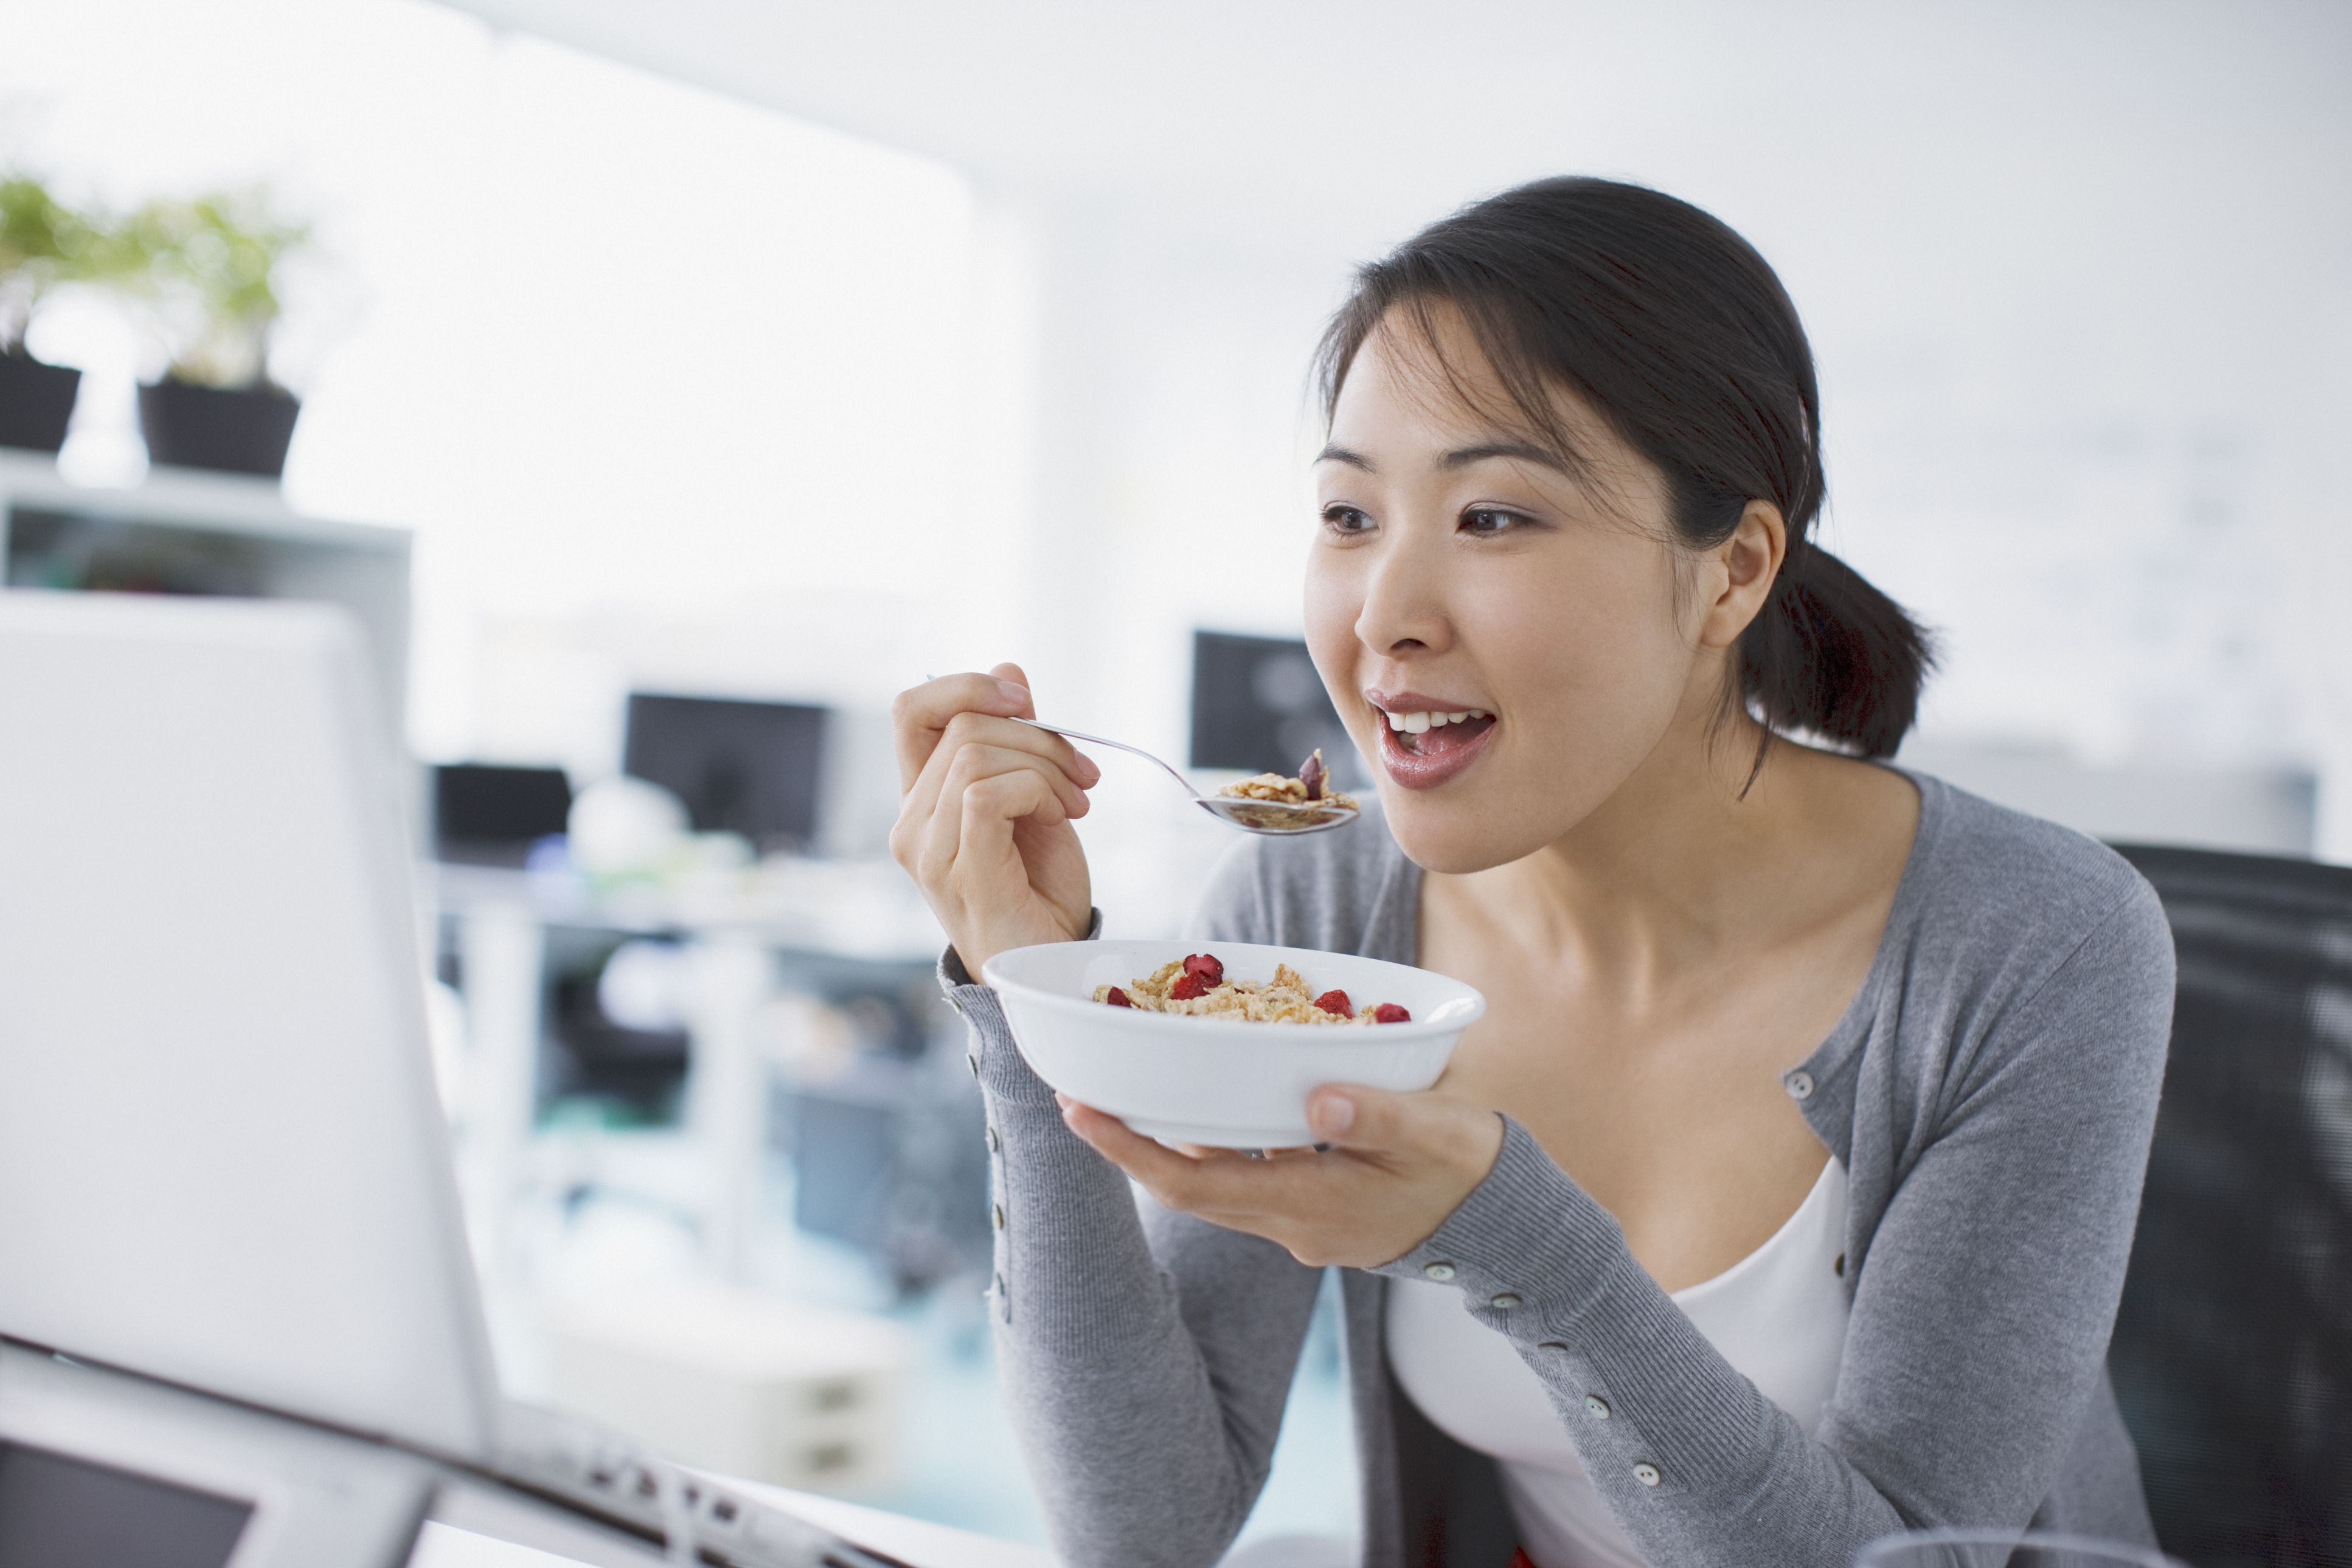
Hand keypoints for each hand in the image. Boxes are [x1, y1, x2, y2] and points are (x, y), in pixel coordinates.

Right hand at [891, 664, 1100, 974]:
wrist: (1055, 966)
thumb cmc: (1042, 890)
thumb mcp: (1035, 797)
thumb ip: (1017, 740)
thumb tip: (1008, 670)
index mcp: (922, 800)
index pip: (911, 710)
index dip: (966, 685)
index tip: (1027, 701)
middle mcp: (911, 824)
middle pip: (960, 724)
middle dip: (1038, 735)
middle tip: (1083, 775)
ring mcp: (928, 851)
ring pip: (976, 754)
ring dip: (1045, 766)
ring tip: (1075, 801)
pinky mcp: (959, 872)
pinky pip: (986, 792)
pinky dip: (1036, 790)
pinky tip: (1061, 817)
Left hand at [1058, 1084, 1505, 1267]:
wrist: (1511, 1223)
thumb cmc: (1472, 1170)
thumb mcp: (1433, 1132)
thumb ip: (1376, 1114)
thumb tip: (1316, 1099)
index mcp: (1308, 1205)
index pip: (1194, 1183)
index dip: (1130, 1152)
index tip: (1080, 1113)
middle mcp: (1291, 1222)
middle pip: (1189, 1186)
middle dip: (1132, 1145)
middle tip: (1079, 1096)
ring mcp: (1302, 1220)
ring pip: (1216, 1181)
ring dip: (1170, 1144)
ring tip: (1130, 1092)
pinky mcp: (1317, 1208)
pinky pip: (1248, 1176)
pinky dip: (1219, 1143)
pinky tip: (1210, 1102)